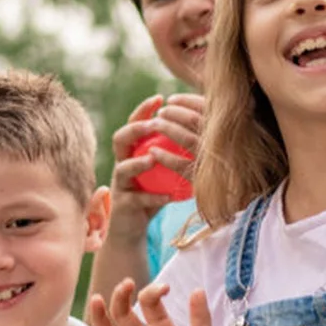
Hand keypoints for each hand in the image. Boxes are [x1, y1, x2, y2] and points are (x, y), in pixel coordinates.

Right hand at [107, 96, 205, 223]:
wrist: (133, 227)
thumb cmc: (154, 193)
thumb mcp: (164, 171)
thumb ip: (176, 152)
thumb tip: (205, 131)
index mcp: (133, 151)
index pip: (134, 124)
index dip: (144, 110)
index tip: (160, 98)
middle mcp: (122, 163)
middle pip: (120, 139)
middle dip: (134, 129)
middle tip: (153, 124)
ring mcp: (120, 184)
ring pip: (123, 168)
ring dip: (138, 163)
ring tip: (152, 159)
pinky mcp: (123, 205)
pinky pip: (137, 199)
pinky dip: (153, 197)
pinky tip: (168, 197)